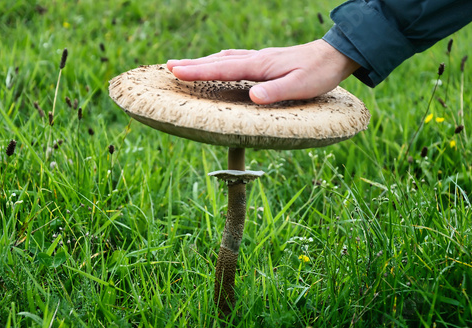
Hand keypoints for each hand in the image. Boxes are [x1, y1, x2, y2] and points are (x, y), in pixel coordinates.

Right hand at [167, 39, 359, 104]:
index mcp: (260, 66)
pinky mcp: (264, 61)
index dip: (198, 71)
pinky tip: (216, 65)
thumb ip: (276, 92)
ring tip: (184, 65)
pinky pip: (234, 60)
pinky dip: (218, 62)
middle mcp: (256, 59)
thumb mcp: (301, 86)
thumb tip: (252, 97)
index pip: (223, 69)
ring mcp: (259, 58)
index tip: (176, 71)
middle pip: (218, 61)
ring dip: (203, 62)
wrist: (334, 55)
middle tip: (169, 67)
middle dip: (192, 65)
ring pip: (224, 58)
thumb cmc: (318, 73)